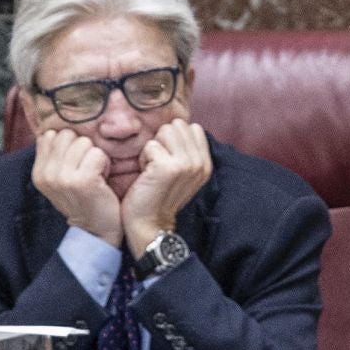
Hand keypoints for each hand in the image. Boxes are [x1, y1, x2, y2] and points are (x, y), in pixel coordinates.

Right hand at [32, 128, 122, 244]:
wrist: (95, 231)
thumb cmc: (82, 200)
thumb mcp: (58, 179)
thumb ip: (53, 155)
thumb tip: (53, 129)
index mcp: (38, 171)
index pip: (50, 134)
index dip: (68, 145)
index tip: (74, 164)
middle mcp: (47, 174)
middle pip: (67, 134)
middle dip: (81, 148)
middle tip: (86, 169)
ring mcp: (63, 177)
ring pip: (83, 142)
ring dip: (94, 156)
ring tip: (94, 174)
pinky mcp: (83, 180)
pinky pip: (97, 153)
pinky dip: (104, 164)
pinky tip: (102, 179)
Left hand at [122, 121, 210, 257]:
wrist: (150, 224)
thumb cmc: (159, 195)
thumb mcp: (182, 172)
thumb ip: (185, 150)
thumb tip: (176, 126)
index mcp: (205, 163)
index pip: (191, 127)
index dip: (174, 139)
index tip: (169, 160)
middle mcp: (199, 162)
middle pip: (176, 125)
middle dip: (163, 141)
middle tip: (159, 165)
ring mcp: (186, 164)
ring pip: (165, 131)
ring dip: (153, 148)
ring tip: (153, 169)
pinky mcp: (168, 167)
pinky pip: (150, 145)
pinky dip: (144, 158)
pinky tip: (147, 175)